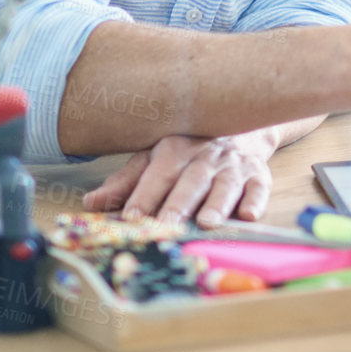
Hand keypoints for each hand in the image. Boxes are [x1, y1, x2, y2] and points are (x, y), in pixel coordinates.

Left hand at [82, 129, 276, 226]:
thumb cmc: (187, 151)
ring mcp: (234, 165)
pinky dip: (256, 201)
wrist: (238, 127)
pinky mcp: (258, 174)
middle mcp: (205, 155)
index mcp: (175, 149)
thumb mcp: (153, 158)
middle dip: (179, 203)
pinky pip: (260, 187)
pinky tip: (249, 215)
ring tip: (206, 222)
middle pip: (191, 180)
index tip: (131, 216)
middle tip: (166, 224)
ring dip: (217, 203)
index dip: (144, 194)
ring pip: (225, 184)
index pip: (158, 173)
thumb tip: (91, 203)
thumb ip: (126, 182)